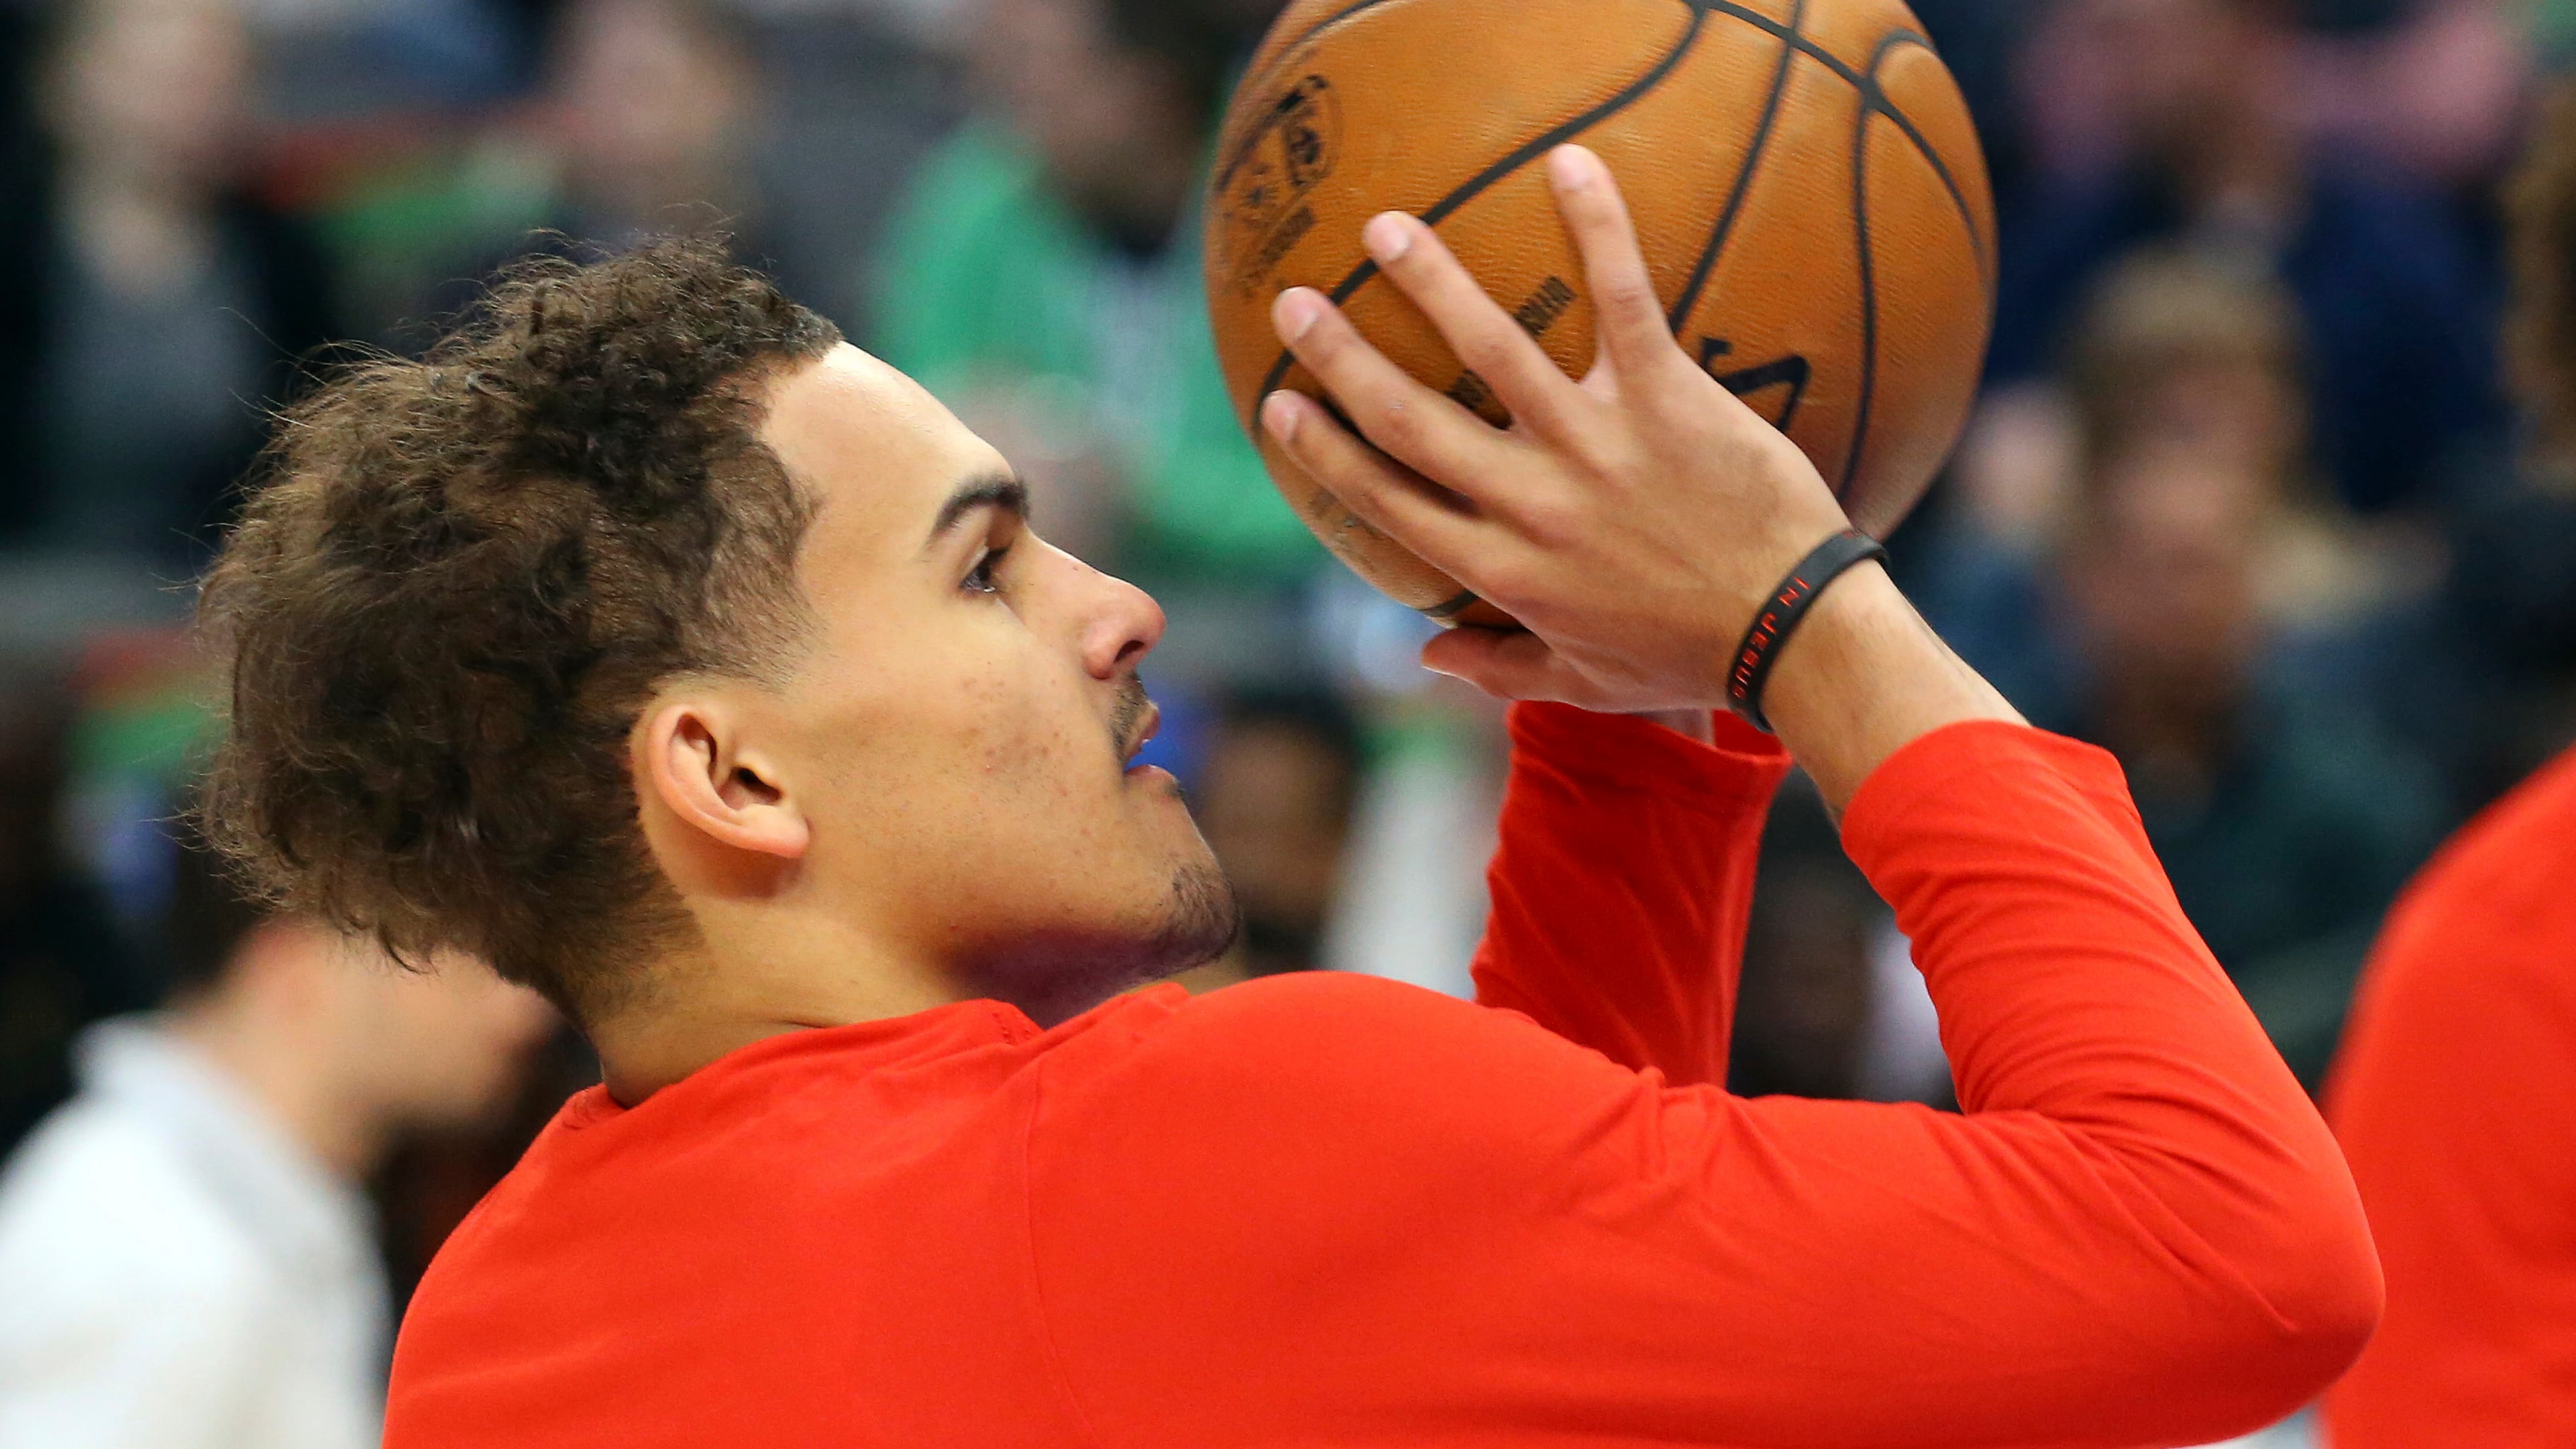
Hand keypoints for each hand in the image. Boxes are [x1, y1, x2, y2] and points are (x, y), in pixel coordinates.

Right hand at [1260, 143, 1851, 712]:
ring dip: (1433, 283)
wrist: (1795, 632)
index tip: (1278, 407)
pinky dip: (1598, 227)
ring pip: (1494, 350)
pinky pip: (1624, 299)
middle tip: (1293, 303)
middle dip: (1342, 359)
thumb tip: (1423, 654)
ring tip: (1385, 229)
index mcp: (1505, 568)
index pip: (1388, 503)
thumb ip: (1498, 668)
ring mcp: (1598, 444)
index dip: (1326, 454)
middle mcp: (1534, 502)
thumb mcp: (1584, 682)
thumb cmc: (1693, 660)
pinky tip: (1568, 164)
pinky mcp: (1666, 398)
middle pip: (1411, 420)